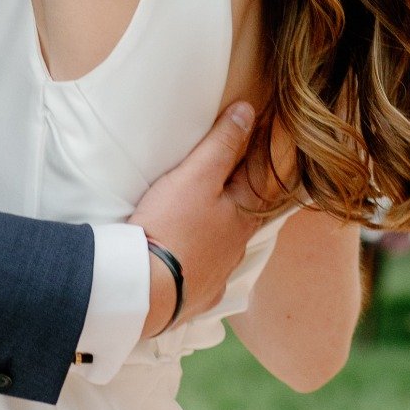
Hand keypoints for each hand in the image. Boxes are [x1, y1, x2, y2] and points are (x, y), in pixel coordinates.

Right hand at [131, 102, 259, 337]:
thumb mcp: (197, 175)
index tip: (262, 145)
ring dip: (223, 233)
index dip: (263, 162)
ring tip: (212, 221)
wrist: (145, 289)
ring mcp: (217, 276)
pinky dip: (205, 266)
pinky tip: (198, 266)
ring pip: (227, 248)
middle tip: (236, 182)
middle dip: (243, 199)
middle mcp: (235, 249)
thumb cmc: (172, 226)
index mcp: (241, 218)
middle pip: (245, 217)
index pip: (262, 184)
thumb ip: (222, 144)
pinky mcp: (196, 297)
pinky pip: (206, 278)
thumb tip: (248, 112)